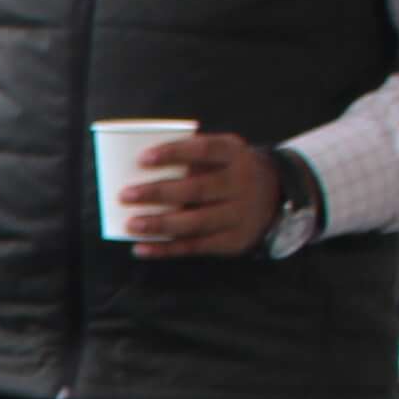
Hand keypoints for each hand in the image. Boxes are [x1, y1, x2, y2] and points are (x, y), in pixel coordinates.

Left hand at [119, 130, 282, 259]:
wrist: (273, 195)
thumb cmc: (226, 170)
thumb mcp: (220, 153)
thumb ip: (189, 155)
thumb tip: (130, 165)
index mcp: (234, 154)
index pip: (204, 149)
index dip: (173, 153)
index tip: (142, 158)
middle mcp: (241, 183)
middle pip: (197, 189)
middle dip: (158, 193)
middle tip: (125, 195)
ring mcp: (239, 214)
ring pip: (195, 222)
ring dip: (159, 224)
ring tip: (130, 224)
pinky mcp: (233, 240)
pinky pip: (195, 246)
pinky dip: (165, 249)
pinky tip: (140, 248)